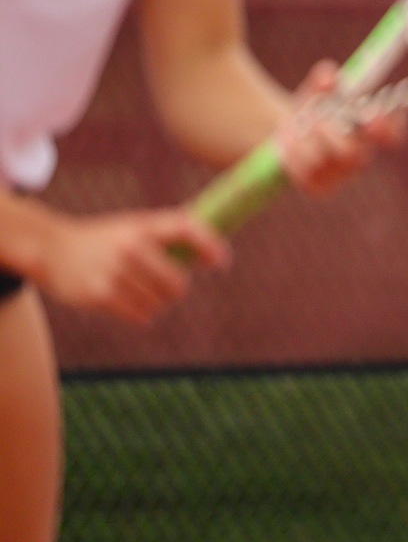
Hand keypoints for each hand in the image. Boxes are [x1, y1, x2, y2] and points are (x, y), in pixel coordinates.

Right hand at [35, 209, 228, 324]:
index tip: (221, 262)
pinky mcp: (101, 295)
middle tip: (165, 284)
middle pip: (178, 285)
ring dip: (155, 301)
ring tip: (137, 288)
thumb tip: (217, 253)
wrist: (51, 249)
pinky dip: (140, 312)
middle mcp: (131, 247)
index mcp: (143, 226)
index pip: (187, 228)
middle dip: (176, 288)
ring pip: (160, 303)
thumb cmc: (106, 239)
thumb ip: (171, 236)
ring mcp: (115, 272)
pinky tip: (124, 299)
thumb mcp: (135, 227)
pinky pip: (142, 315)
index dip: (210, 245)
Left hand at [278, 61, 406, 197]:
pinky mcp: (319, 189)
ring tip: (292, 125)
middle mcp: (361, 158)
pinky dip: (291, 154)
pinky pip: (305, 175)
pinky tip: (286, 141)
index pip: (393, 136)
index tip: (371, 113)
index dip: (388, 128)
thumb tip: (328, 78)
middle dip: (331, 133)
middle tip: (315, 118)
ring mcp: (340, 176)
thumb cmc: (313, 109)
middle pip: (356, 155)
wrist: (289, 133)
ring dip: (304, 140)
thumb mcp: (317, 91)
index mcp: (370, 133)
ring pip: (323, 163)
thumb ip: (323, 80)